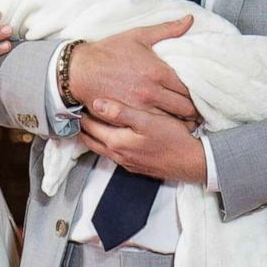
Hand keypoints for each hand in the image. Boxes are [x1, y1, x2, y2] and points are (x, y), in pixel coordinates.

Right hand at [69, 17, 197, 120]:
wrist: (80, 70)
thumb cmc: (109, 51)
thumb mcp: (139, 35)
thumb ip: (167, 29)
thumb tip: (190, 19)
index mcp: (158, 72)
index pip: (189, 88)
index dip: (199, 94)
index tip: (202, 95)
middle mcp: (152, 92)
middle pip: (185, 108)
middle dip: (195, 111)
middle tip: (199, 111)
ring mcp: (140, 108)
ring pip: (172, 122)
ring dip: (182, 122)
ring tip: (188, 122)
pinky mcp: (128, 118)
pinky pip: (153, 127)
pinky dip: (163, 128)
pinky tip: (168, 127)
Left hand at [80, 100, 205, 183]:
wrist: (193, 162)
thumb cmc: (172, 139)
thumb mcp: (147, 121)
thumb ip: (121, 112)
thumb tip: (96, 103)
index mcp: (116, 142)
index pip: (89, 127)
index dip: (80, 113)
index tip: (74, 101)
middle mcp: (117, 155)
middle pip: (91, 139)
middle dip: (82, 125)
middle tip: (76, 110)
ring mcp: (127, 162)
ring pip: (101, 147)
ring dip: (93, 134)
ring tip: (90, 119)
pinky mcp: (136, 165)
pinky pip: (113, 152)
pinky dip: (106, 141)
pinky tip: (112, 133)